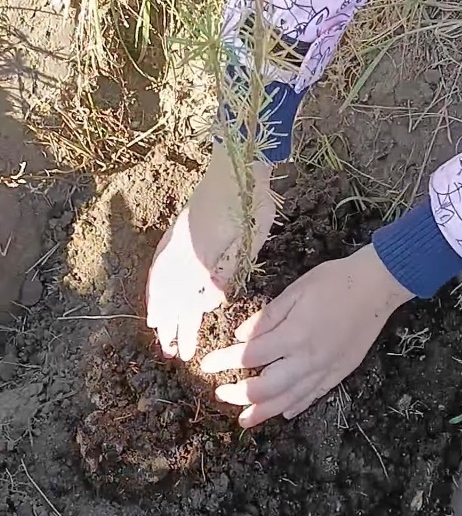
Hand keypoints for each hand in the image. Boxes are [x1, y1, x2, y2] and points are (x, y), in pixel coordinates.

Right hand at [147, 143, 274, 360]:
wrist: (237, 166)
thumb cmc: (249, 204)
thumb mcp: (247, 242)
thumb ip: (224, 274)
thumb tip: (207, 302)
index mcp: (197, 256)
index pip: (182, 299)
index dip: (178, 323)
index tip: (176, 346)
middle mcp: (180, 251)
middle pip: (168, 295)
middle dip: (168, 323)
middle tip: (168, 349)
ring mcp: (175, 240)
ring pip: (162, 281)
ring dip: (161, 307)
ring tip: (159, 329)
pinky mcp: (178, 231)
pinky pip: (161, 265)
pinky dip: (158, 284)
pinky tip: (160, 294)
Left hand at [200, 245, 413, 426]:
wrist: (377, 287)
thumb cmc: (334, 281)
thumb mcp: (295, 291)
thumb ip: (266, 317)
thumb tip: (240, 336)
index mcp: (293, 335)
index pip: (249, 357)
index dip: (224, 362)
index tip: (207, 364)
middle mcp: (307, 359)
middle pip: (265, 388)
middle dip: (239, 394)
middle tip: (221, 394)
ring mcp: (325, 370)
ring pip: (288, 400)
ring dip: (263, 412)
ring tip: (244, 420)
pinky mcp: (340, 373)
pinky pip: (314, 396)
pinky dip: (295, 406)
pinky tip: (283, 411)